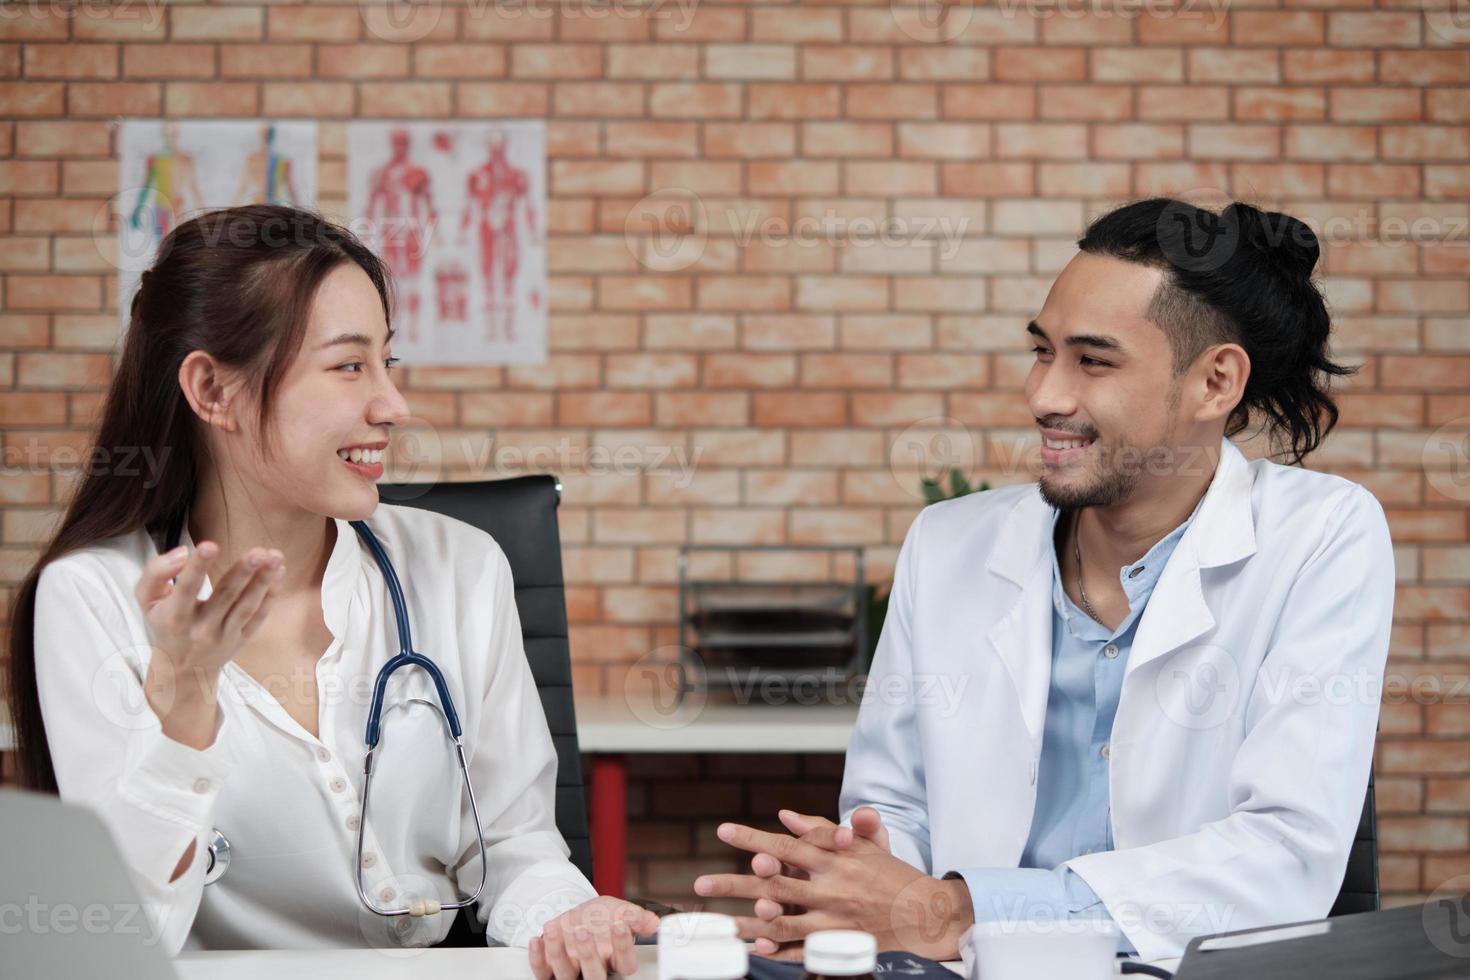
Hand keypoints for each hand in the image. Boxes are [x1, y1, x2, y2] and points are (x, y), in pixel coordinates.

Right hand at [135, 541, 284, 706]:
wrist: (182, 668)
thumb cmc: (164, 622)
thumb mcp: (147, 600)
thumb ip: (155, 572)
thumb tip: (183, 553)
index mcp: (174, 616)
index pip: (186, 589)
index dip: (197, 568)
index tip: (209, 545)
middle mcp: (201, 628)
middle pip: (225, 597)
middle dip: (243, 572)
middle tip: (259, 552)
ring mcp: (224, 636)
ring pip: (246, 607)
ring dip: (263, 580)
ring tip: (274, 557)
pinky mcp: (242, 639)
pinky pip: (258, 617)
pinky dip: (270, 596)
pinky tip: (279, 573)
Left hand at [528, 896, 657, 979]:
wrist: (577, 916)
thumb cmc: (600, 917)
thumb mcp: (619, 910)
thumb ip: (635, 916)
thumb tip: (654, 922)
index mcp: (615, 959)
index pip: (625, 963)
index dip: (624, 946)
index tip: (620, 924)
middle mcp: (595, 969)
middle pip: (595, 976)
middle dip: (588, 955)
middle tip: (584, 932)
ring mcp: (572, 971)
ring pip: (566, 975)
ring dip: (559, 953)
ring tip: (555, 929)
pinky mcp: (549, 969)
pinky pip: (542, 972)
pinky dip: (538, 958)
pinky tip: (538, 940)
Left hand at [694, 809, 972, 961]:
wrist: (926, 913)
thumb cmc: (890, 874)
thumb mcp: (862, 843)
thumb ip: (821, 829)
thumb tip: (785, 816)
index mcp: (833, 860)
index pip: (784, 846)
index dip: (752, 838)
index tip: (723, 831)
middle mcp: (830, 889)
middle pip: (772, 886)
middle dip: (733, 885)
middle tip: (700, 886)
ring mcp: (833, 921)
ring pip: (780, 923)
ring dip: (745, 923)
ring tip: (716, 923)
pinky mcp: (838, 946)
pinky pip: (800, 951)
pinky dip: (776, 951)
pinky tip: (752, 948)